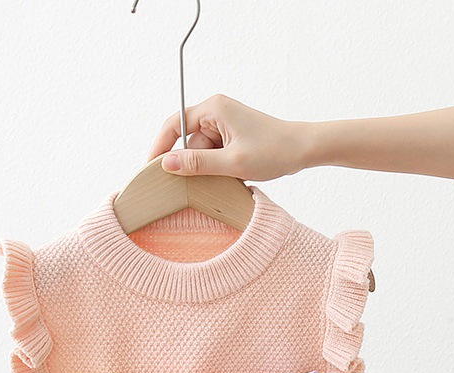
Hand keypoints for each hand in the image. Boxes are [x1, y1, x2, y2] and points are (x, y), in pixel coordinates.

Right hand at [146, 93, 316, 181]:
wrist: (303, 150)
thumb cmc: (274, 151)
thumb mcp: (231, 162)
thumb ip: (196, 163)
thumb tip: (166, 165)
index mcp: (213, 109)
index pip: (173, 125)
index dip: (159, 147)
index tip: (150, 169)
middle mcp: (216, 111)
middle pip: (187, 141)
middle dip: (193, 163)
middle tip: (202, 182)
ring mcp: (224, 124)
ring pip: (201, 151)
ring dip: (208, 168)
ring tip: (228, 176)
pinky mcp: (231, 135)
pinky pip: (213, 153)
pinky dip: (217, 167)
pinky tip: (232, 174)